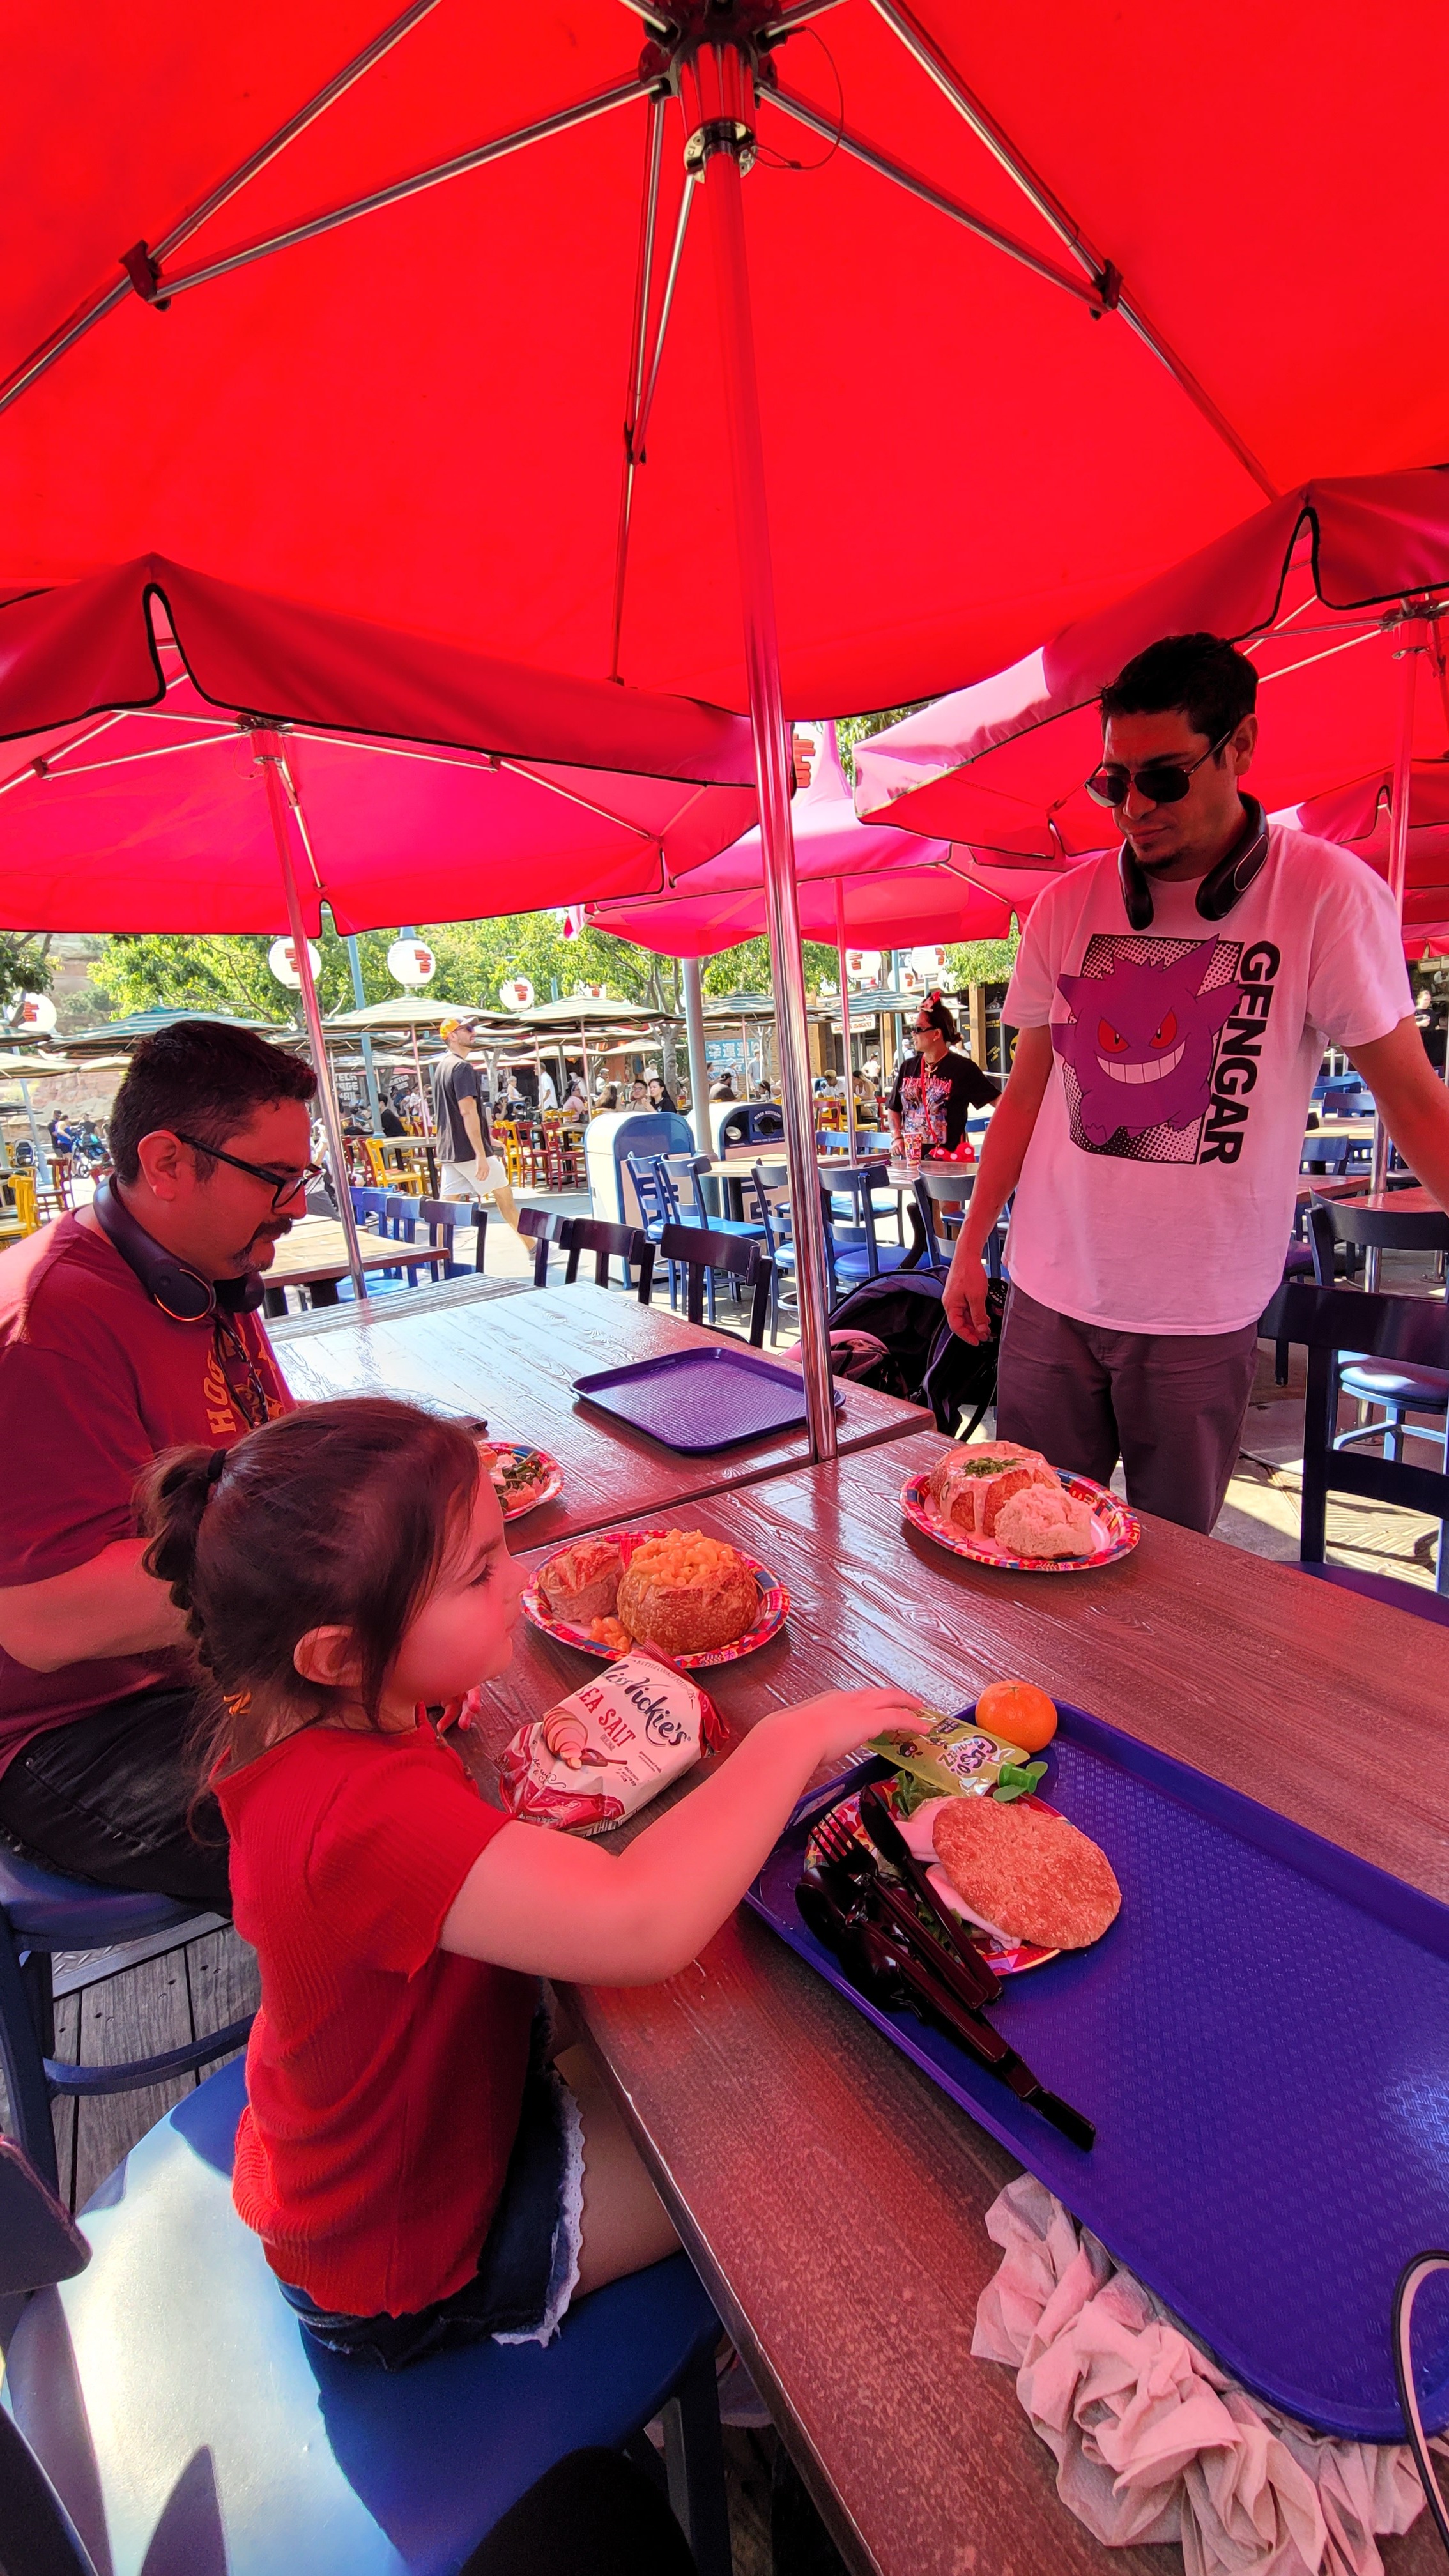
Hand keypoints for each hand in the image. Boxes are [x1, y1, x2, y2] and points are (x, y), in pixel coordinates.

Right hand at [782, 1685, 922, 1766]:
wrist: (794, 1737)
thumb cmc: (791, 1738)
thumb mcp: (796, 1734)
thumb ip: (802, 1738)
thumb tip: (793, 1747)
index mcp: (828, 1701)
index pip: (852, 1698)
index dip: (866, 1702)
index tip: (871, 1707)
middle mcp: (846, 1700)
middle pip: (876, 1693)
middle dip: (891, 1696)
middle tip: (905, 1700)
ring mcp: (860, 1708)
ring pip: (891, 1699)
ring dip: (905, 1703)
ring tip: (917, 1708)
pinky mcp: (872, 1721)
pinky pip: (899, 1718)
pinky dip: (913, 1721)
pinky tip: (923, 1728)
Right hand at [944, 1250, 991, 1344]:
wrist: (968, 1255)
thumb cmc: (969, 1272)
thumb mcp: (977, 1297)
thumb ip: (978, 1315)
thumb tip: (981, 1329)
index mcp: (950, 1305)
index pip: (956, 1327)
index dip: (967, 1336)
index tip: (977, 1341)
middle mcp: (950, 1303)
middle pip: (960, 1322)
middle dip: (973, 1330)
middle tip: (985, 1335)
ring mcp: (955, 1298)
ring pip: (964, 1316)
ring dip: (975, 1322)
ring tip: (986, 1327)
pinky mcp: (960, 1293)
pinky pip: (967, 1308)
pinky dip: (975, 1314)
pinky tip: (984, 1316)